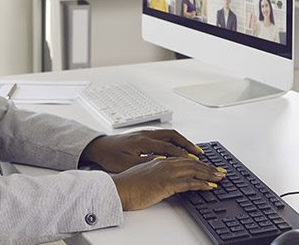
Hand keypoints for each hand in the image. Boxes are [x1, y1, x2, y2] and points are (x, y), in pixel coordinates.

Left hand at [80, 129, 202, 172]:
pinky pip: (165, 135)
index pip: (169, 148)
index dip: (183, 155)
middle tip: (200, 155)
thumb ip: (145, 164)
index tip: (195, 162)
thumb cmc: (110, 156)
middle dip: (189, 146)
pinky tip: (179, 148)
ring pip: (170, 135)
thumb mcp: (126, 164)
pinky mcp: (144, 135)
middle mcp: (147, 134)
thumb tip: (163, 165)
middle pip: (174, 137)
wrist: (98, 147)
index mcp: (143, 141)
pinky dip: (175, 141)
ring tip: (194, 151)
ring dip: (183, 142)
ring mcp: (146, 133)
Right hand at [113, 157, 225, 210]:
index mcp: (160, 160)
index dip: (198, 163)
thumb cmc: (128, 184)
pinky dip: (202, 184)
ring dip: (209, 174)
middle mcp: (165, 163)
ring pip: (193, 171)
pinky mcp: (166, 183)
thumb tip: (166, 178)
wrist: (118, 189)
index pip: (184, 159)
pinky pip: (189, 183)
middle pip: (192, 163)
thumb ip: (157, 172)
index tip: (208, 166)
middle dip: (208, 167)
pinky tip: (210, 186)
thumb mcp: (145, 174)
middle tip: (221, 171)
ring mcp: (166, 172)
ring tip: (220, 177)